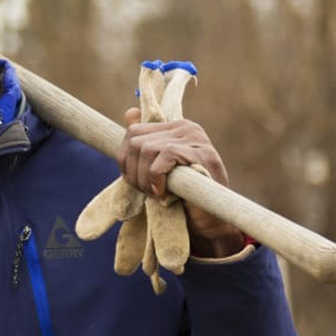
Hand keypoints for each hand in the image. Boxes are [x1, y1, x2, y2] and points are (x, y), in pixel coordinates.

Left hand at [117, 108, 245, 257]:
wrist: (210, 222)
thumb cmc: (183, 197)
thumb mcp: (157, 168)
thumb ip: (145, 143)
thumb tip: (129, 112)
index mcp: (175, 129)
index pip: (134, 131)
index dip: (126, 159)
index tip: (135, 181)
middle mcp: (187, 128)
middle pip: (137, 142)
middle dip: (134, 172)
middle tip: (147, 192)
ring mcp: (196, 138)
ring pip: (147, 149)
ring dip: (144, 178)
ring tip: (156, 194)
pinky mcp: (201, 153)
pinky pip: (164, 156)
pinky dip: (157, 177)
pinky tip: (163, 193)